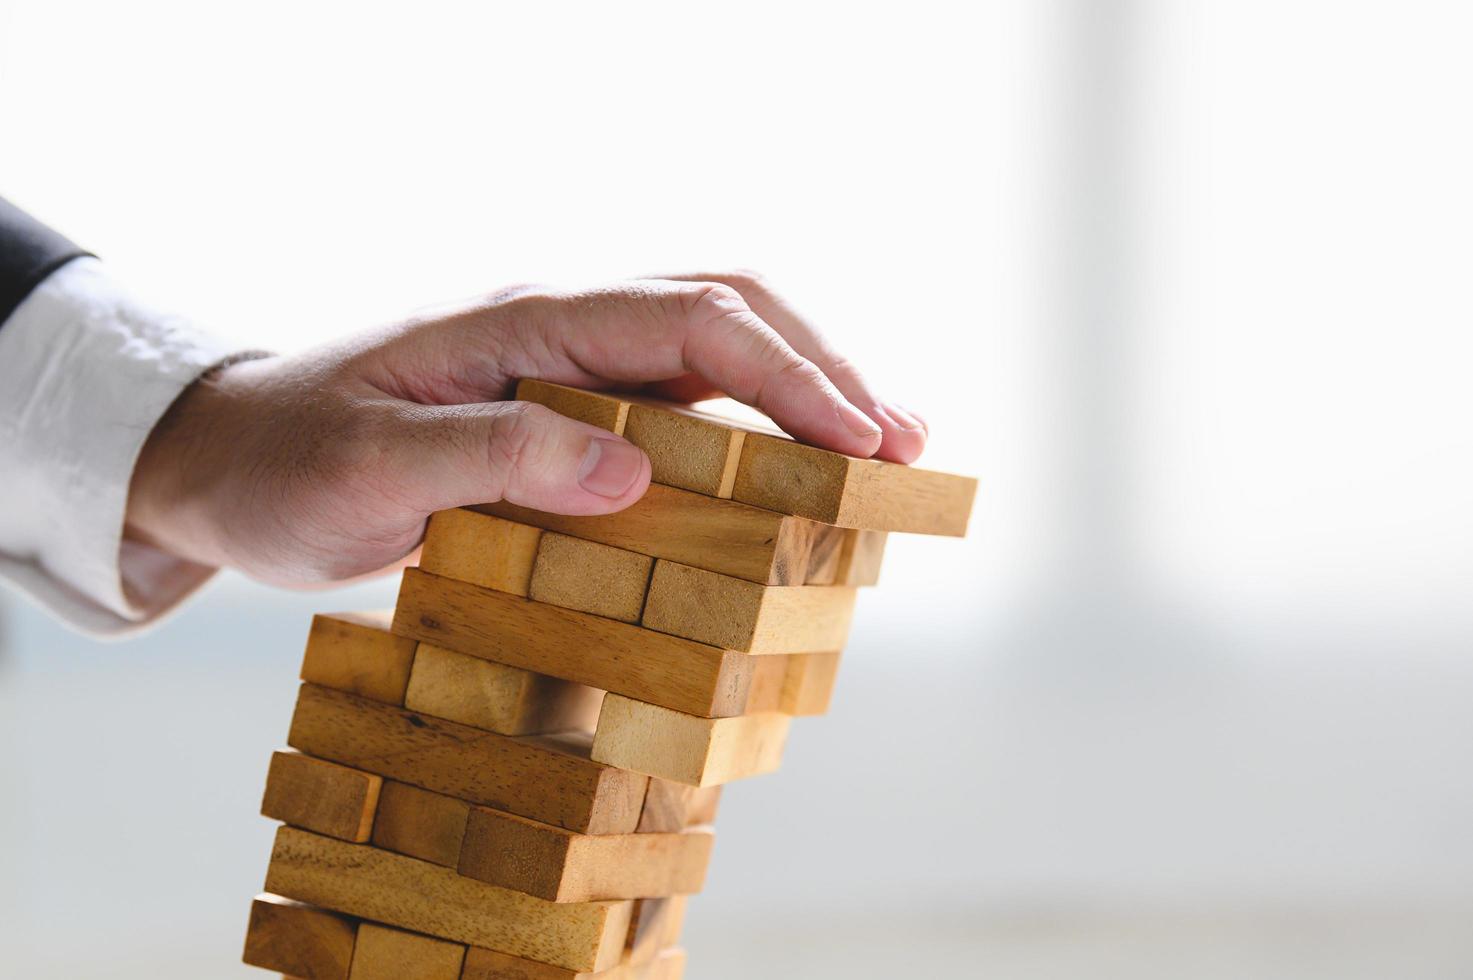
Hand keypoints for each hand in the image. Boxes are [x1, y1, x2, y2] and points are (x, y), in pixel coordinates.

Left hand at [125, 273, 928, 584]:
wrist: (229, 462)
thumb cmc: (289, 467)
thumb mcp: (369, 471)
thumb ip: (492, 457)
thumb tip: (632, 469)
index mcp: (523, 324)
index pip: (690, 320)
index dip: (790, 375)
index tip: (862, 440)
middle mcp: (560, 325)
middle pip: (727, 307)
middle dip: (825, 369)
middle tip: (902, 444)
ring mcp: (567, 359)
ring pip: (716, 342)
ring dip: (803, 385)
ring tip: (880, 448)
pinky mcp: (565, 401)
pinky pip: (681, 392)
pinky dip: (752, 421)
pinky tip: (787, 466)